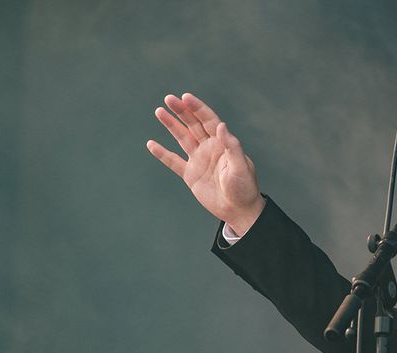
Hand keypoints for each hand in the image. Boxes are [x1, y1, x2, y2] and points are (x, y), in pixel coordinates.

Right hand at [147, 93, 264, 235]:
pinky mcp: (191, 175)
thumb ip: (231, 146)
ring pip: (182, 138)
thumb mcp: (240, 166)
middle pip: (193, 124)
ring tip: (159, 111)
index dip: (197, 108)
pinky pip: (174, 162)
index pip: (208, 120)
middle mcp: (210, 148)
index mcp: (223, 143)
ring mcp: (199, 160)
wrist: (239, 211)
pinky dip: (163, 154)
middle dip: (182, 111)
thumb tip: (221, 125)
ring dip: (171, 125)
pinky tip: (151, 144)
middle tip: (169, 98)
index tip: (185, 97)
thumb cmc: (244, 188)